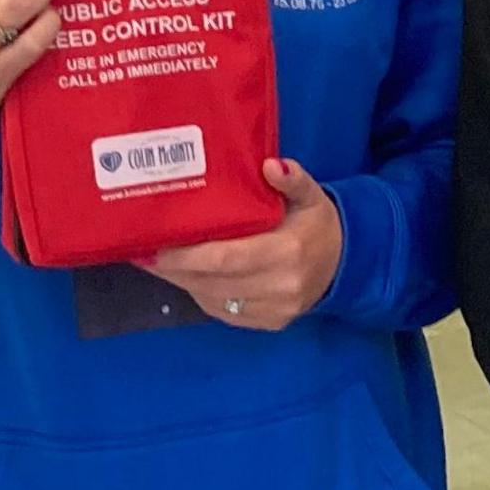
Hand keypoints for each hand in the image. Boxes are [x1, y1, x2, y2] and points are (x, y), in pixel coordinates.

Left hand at [140, 160, 341, 330]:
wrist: (344, 264)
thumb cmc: (317, 225)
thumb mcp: (310, 195)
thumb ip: (292, 180)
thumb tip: (270, 165)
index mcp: (288, 252)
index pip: (228, 259)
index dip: (188, 256)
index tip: (157, 247)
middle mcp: (280, 286)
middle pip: (213, 282)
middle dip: (175, 270)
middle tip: (145, 254)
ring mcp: (274, 310)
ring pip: (214, 299)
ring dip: (183, 282)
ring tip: (159, 263)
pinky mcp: (268, 324)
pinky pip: (223, 311)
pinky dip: (201, 294)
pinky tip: (187, 277)